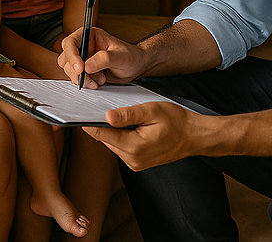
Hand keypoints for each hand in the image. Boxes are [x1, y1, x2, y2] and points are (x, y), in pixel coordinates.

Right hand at [57, 26, 145, 87]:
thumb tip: (87, 66)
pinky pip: (75, 77)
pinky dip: (85, 82)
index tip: (80, 68)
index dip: (72, 56)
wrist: (135, 67)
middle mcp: (84, 46)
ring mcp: (83, 58)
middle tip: (90, 78)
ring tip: (100, 79)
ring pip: (69, 69)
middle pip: (66, 57)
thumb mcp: (121, 57)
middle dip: (76, 70)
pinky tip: (98, 81)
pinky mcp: (84, 70)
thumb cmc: (131, 57)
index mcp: (90, 35)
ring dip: (82, 78)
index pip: (71, 42)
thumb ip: (104, 59)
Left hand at [84, 101, 203, 170]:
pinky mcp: (138, 163)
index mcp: (134, 147)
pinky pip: (122, 148)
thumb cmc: (177, 121)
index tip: (77, 114)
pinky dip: (120, 137)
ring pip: (113, 144)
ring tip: (116, 116)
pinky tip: (127, 126)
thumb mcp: (152, 111)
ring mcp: (135, 164)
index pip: (102, 135)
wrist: (194, 137)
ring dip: (111, 132)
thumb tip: (106, 117)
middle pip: (106, 140)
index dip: (88, 124)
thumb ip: (128, 115)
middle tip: (96, 108)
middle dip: (101, 125)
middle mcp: (132, 159)